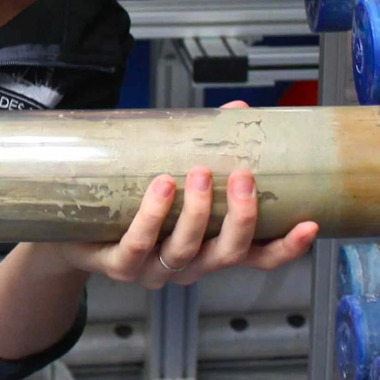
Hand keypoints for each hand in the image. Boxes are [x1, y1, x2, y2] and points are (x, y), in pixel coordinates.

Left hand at [39, 101, 316, 288]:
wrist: (68, 228)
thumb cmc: (129, 199)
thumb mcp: (173, 171)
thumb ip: (206, 145)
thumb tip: (239, 109)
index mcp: (208, 248)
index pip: (258, 256)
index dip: (286, 247)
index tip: (310, 223)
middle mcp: (188, 266)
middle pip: (228, 255)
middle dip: (242, 218)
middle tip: (244, 177)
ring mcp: (153, 270)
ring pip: (186, 251)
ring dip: (198, 212)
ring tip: (199, 172)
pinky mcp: (118, 265)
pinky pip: (139, 246)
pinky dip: (153, 217)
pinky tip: (160, 188)